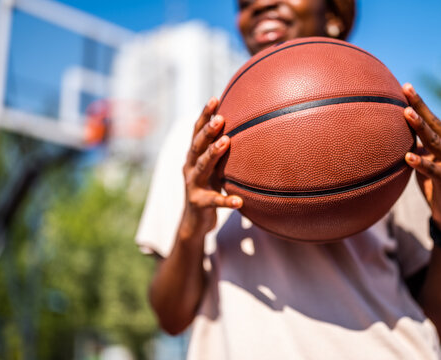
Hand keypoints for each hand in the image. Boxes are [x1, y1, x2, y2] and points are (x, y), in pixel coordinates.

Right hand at [180, 97, 242, 238]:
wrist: (194, 222)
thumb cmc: (209, 189)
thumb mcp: (215, 169)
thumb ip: (223, 152)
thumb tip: (250, 131)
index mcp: (194, 156)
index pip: (197, 132)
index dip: (204, 115)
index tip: (214, 98)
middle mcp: (190, 167)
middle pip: (197, 145)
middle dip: (207, 130)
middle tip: (221, 117)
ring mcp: (192, 185)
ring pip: (202, 167)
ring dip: (213, 153)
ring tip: (226, 142)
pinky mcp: (198, 204)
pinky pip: (214, 201)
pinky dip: (226, 200)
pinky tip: (239, 202)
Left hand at [402, 84, 440, 236]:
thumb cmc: (433, 180)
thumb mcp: (425, 157)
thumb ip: (416, 143)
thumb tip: (392, 127)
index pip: (431, 118)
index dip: (418, 103)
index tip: (405, 86)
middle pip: (433, 124)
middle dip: (419, 106)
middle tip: (406, 91)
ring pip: (434, 141)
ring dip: (419, 127)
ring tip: (406, 114)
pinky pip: (432, 169)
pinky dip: (420, 162)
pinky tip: (408, 157)